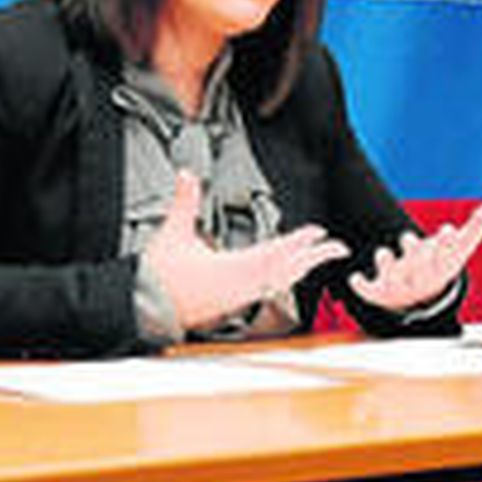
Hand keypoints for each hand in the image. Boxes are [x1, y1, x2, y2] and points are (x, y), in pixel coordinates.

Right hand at [142, 171, 349, 329]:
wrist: (145, 307)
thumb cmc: (158, 276)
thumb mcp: (172, 232)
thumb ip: (184, 201)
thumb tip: (186, 174)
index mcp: (231, 269)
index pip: (276, 253)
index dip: (300, 242)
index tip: (318, 232)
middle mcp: (241, 287)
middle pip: (287, 271)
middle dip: (313, 257)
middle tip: (336, 247)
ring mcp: (239, 297)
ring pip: (280, 283)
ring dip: (302, 269)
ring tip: (318, 258)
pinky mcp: (233, 303)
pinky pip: (268, 291)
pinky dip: (285, 279)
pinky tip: (289, 275)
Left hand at [349, 202, 481, 311]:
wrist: (423, 300)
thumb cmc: (442, 264)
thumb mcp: (460, 248)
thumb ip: (476, 227)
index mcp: (439, 264)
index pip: (445, 253)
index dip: (445, 242)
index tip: (446, 229)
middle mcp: (420, 276)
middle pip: (419, 265)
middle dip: (416, 253)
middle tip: (410, 239)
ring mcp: (400, 284)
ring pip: (394, 277)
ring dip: (388, 265)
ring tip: (382, 253)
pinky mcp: (381, 291)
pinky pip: (370, 291)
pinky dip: (362, 287)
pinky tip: (354, 279)